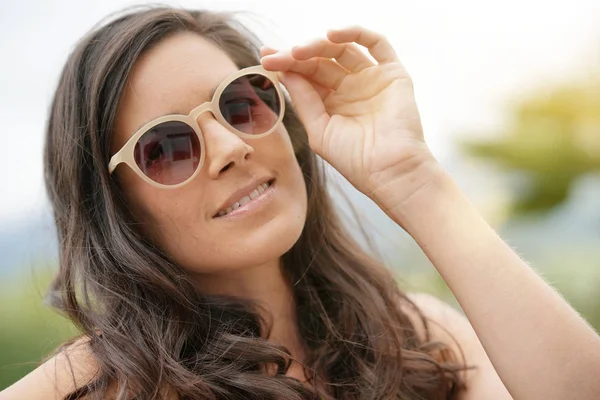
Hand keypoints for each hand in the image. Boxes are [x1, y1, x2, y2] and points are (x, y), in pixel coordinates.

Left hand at [260, 25, 437, 202]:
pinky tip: (332, 35)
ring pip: (343, 49)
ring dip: (319, 44)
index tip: (265, 58)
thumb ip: (304, 99)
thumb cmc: (355, 160)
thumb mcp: (319, 130)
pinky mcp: (392, 74)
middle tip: (275, 55)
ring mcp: (371, 79)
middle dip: (296, 55)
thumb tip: (283, 72)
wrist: (389, 171)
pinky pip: (377, 44)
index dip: (286, 65)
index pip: (306, 76)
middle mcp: (350, 88)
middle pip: (321, 60)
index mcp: (332, 103)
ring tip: (299, 51)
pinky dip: (355, 33)